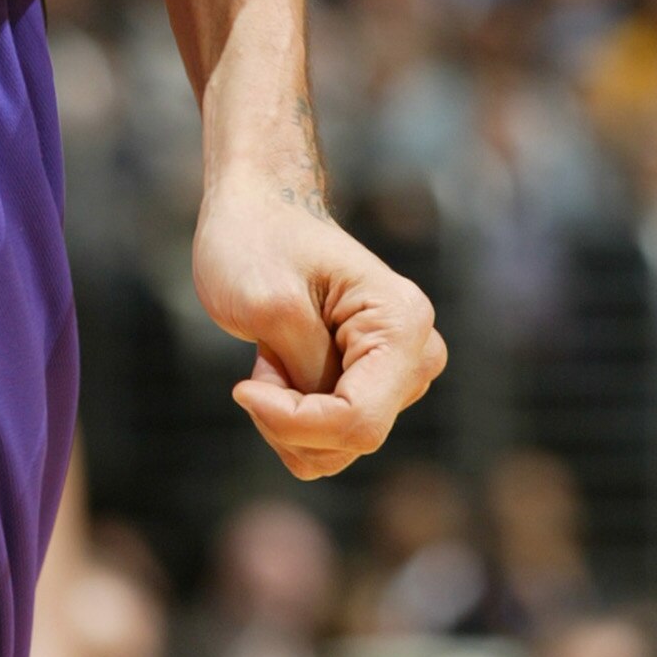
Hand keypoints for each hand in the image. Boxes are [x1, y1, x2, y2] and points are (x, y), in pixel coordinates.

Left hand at [192, 168, 445, 480]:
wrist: (257, 210)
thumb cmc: (256, 240)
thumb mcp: (269, 303)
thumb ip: (308, 371)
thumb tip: (328, 423)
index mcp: (401, 323)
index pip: (358, 419)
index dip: (294, 422)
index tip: (242, 390)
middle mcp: (414, 353)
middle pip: (353, 437)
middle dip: (290, 414)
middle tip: (262, 356)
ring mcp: (397, 373)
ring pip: (339, 446)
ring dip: (288, 414)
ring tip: (272, 352)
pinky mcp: (373, 386)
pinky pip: (331, 438)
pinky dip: (292, 416)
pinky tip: (280, 366)